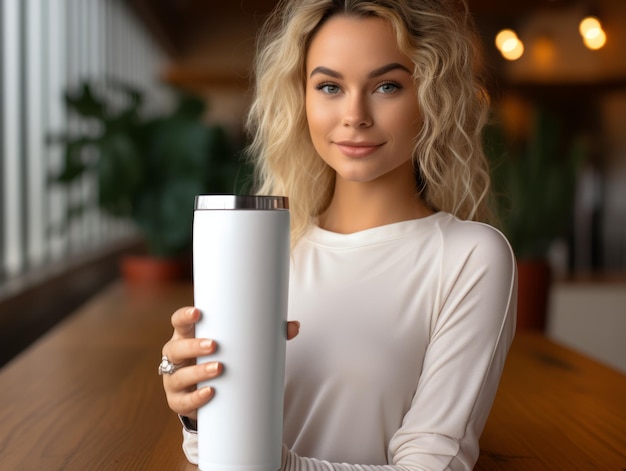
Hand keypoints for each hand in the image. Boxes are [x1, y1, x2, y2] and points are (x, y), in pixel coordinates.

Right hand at [161, 306, 299, 419]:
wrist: (210, 392)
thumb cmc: (224, 357)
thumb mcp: (236, 344)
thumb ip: (265, 334)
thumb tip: (294, 326)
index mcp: (188, 336)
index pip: (179, 322)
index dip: (185, 316)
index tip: (198, 312)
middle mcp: (176, 356)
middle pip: (176, 347)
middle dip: (194, 346)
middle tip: (214, 345)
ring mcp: (174, 380)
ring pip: (179, 375)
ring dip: (197, 372)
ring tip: (219, 369)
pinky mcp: (178, 401)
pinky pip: (183, 401)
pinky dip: (196, 398)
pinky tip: (210, 393)